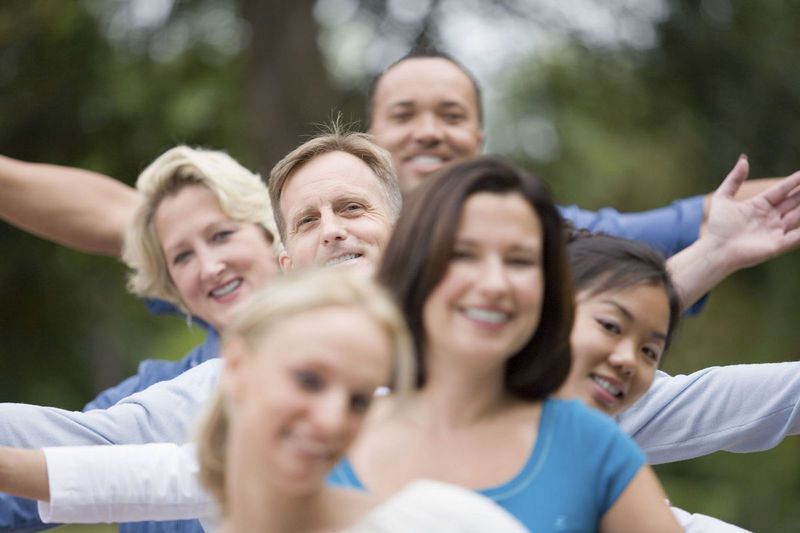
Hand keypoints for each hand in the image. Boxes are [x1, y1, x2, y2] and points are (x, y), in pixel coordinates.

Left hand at [703, 155, 799, 273]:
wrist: (716, 249)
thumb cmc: (718, 226)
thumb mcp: (723, 198)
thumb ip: (734, 179)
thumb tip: (744, 159)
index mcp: (759, 205)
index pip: (781, 190)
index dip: (794, 181)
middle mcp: (770, 217)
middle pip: (793, 201)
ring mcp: (775, 230)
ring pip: (798, 216)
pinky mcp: (777, 244)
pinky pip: (796, 237)